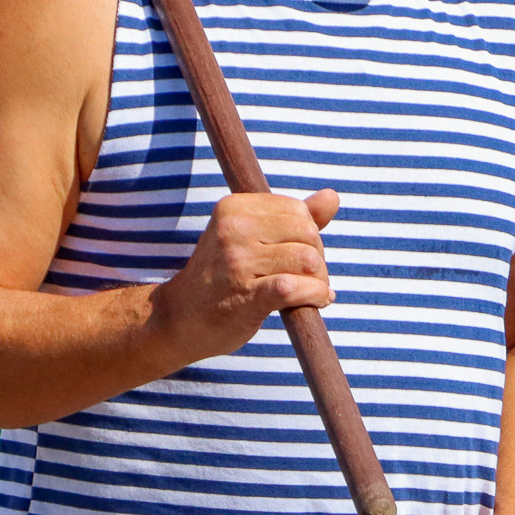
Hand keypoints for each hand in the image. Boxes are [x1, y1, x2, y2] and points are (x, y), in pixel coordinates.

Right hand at [148, 189, 337, 364]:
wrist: (181, 318)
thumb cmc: (223, 277)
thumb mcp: (250, 238)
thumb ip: (294, 218)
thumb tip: (333, 196)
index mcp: (234, 207)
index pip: (299, 211)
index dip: (311, 236)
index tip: (298, 257)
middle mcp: (234, 229)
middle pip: (308, 235)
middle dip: (318, 260)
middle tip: (308, 279)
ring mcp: (238, 262)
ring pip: (308, 261)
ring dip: (320, 282)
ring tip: (310, 292)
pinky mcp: (247, 295)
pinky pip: (297, 288)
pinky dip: (315, 296)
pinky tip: (317, 302)